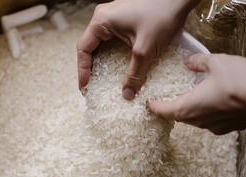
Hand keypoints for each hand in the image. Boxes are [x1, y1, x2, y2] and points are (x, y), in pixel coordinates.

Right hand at [77, 0, 198, 99]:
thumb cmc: (162, 14)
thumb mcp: (146, 49)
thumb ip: (135, 73)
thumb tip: (127, 94)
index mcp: (102, 21)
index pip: (84, 48)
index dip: (83, 70)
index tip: (85, 87)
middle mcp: (104, 16)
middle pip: (90, 46)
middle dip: (91, 67)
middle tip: (93, 86)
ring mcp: (115, 16)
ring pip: (102, 43)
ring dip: (102, 61)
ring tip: (104, 79)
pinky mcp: (126, 18)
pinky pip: (113, 39)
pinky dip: (112, 54)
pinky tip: (119, 66)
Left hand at [147, 53, 245, 134]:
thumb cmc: (237, 81)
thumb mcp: (215, 62)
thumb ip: (198, 62)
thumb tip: (188, 61)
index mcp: (187, 107)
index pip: (164, 110)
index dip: (155, 106)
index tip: (149, 104)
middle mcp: (198, 121)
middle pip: (179, 116)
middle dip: (172, 107)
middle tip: (169, 98)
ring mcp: (214, 127)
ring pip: (196, 119)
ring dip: (191, 110)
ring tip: (192, 97)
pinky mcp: (229, 128)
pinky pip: (212, 121)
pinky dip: (208, 112)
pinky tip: (215, 101)